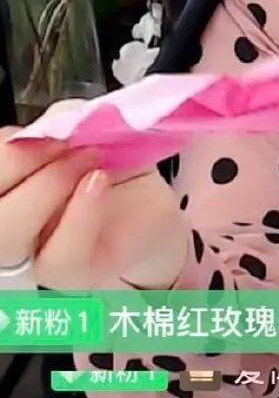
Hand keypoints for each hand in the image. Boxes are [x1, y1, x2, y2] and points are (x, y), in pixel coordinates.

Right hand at [0, 119, 189, 290]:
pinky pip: (60, 257)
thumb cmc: (108, 165)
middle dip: (21, 163)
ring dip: (47, 186)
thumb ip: (61, 121)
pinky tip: (98, 183)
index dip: (3, 154)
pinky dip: (79, 214)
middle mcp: (7, 224)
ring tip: (89, 162)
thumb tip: (52, 124)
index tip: (36, 132)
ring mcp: (31, 256)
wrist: (146, 205)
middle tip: (65, 143)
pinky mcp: (68, 275)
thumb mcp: (86, 130)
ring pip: (8, 236)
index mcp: (5, 188)